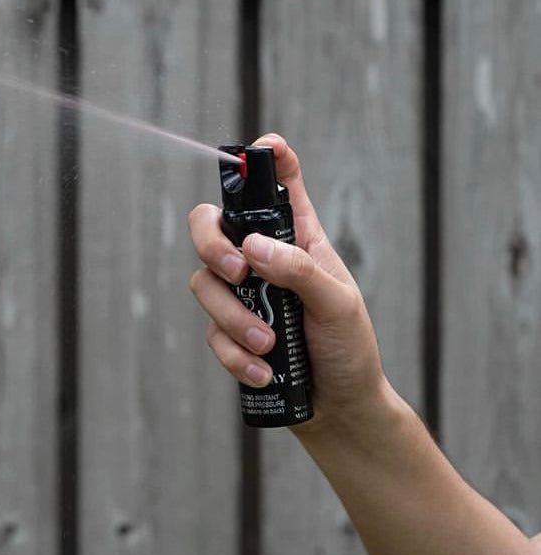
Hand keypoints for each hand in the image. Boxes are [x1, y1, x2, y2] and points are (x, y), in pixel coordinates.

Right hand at [188, 134, 385, 432]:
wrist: (338, 407)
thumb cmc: (349, 348)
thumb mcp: (337, 303)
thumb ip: (299, 270)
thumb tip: (252, 247)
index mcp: (298, 239)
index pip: (281, 185)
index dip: (268, 157)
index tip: (264, 146)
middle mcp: (262, 259)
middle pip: (212, 223)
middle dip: (211, 243)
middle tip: (239, 273)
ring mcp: (242, 296)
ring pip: (205, 284)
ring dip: (233, 318)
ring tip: (269, 347)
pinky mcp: (230, 332)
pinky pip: (211, 332)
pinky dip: (234, 354)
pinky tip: (264, 372)